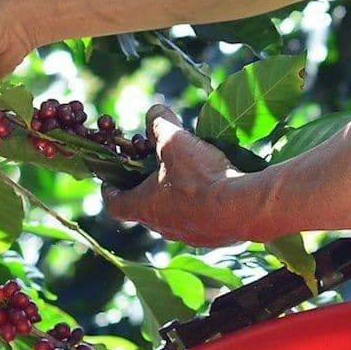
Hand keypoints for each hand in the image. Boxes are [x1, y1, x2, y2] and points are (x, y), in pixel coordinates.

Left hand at [100, 105, 250, 248]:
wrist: (241, 208)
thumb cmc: (199, 177)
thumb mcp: (174, 141)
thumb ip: (159, 124)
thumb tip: (154, 112)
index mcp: (144, 207)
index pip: (115, 205)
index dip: (109, 190)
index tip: (110, 180)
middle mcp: (162, 227)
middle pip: (146, 209)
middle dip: (148, 189)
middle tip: (154, 169)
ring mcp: (188, 235)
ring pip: (175, 216)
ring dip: (176, 199)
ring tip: (189, 176)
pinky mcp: (212, 237)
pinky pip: (201, 222)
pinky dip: (202, 207)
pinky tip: (215, 189)